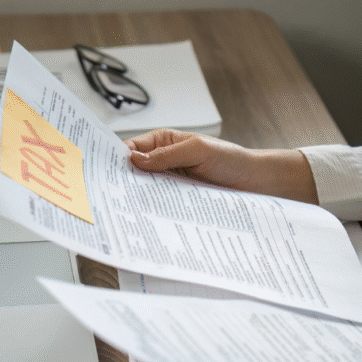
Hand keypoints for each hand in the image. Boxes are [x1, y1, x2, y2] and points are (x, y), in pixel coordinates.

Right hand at [125, 128, 318, 203]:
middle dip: (124, 183)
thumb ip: (166, 156)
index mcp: (164, 142)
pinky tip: (149, 218)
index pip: (132, 149)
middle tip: (111, 196)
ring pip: (147, 191)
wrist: (257, 182)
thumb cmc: (231, 159)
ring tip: (126, 210)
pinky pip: (162, 205)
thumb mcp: (198, 151)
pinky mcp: (180, 201)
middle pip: (135, 173)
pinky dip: (155, 211)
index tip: (104, 173)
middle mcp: (164, 162)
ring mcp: (171, 183)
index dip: (117, 159)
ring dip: (139, 199)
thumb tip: (134, 160)